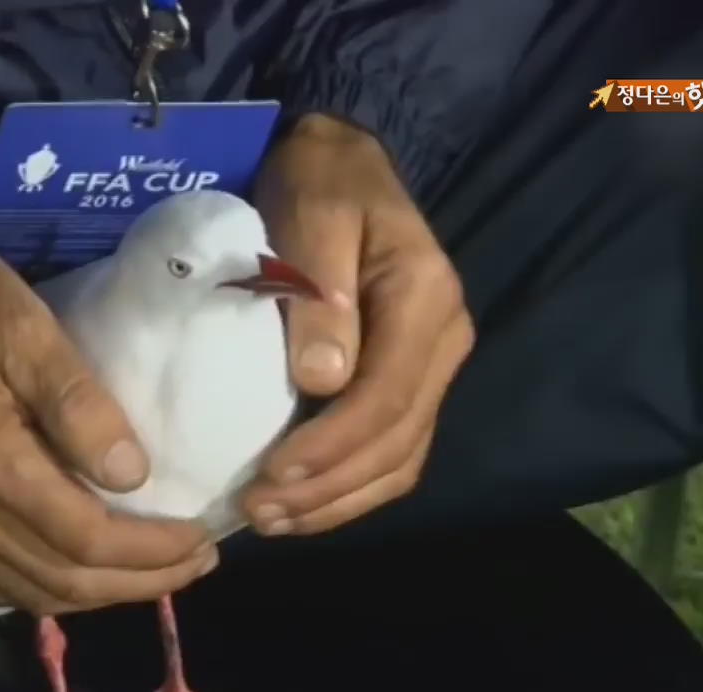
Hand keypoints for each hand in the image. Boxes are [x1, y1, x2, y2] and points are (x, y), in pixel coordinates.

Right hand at [0, 233, 216, 613]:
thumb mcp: (23, 323)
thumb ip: (78, 402)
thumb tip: (132, 475)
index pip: (86, 539)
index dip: (152, 552)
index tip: (202, 539)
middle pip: (62, 581)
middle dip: (139, 583)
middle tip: (195, 563)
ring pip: (26, 593)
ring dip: (97, 595)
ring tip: (153, 574)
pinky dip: (46, 589)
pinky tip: (82, 572)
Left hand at [243, 114, 474, 535]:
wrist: (341, 159)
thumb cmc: (320, 181)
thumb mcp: (312, 216)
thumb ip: (318, 293)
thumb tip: (321, 382)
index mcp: (425, 300)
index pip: (386, 398)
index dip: (330, 449)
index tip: (269, 477)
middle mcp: (443, 341)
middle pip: (397, 442)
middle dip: (329, 489)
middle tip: (260, 514)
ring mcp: (431, 364)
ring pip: (399, 458)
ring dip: (338, 500)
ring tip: (274, 521)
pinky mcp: (408, 377)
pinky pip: (391, 449)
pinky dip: (348, 485)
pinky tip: (302, 500)